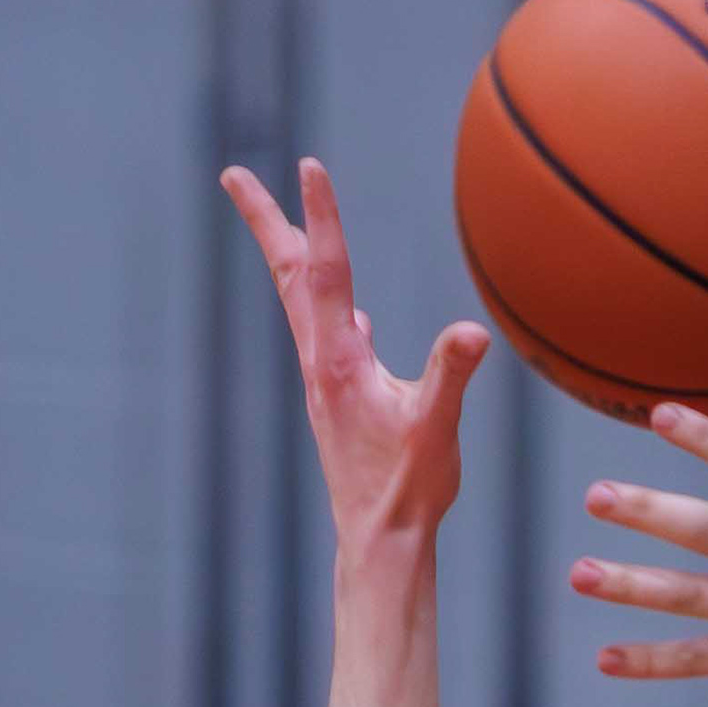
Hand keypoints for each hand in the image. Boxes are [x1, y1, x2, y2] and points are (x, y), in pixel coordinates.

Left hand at [223, 158, 486, 564]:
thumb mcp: (436, 428)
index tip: (308, 165)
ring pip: (300, 300)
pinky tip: (354, 316)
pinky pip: (325, 335)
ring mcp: (324, 380)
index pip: (329, 271)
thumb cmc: (408, 489)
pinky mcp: (336, 399)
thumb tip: (473, 333)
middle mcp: (320, 362)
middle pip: (289, 274)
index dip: (322, 216)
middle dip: (266, 220)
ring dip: (290, 255)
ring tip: (284, 225)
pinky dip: (326, 306)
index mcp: (340, 360)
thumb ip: (452, 375)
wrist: (380, 541)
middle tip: (234, 174)